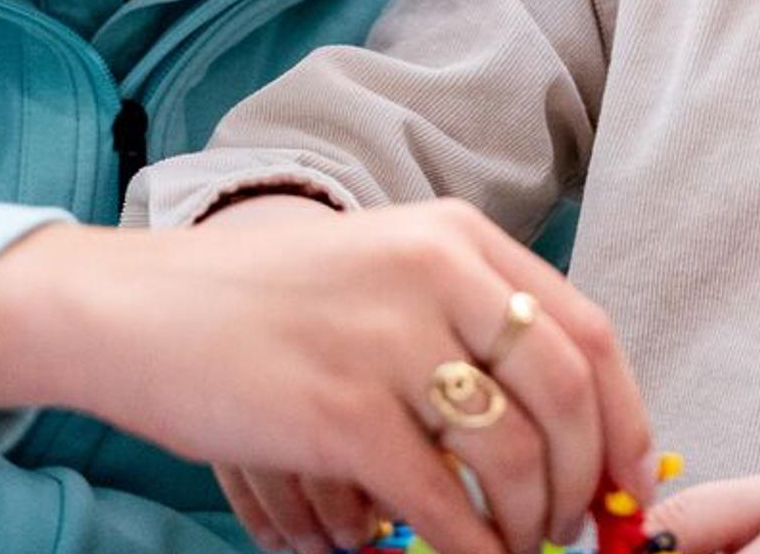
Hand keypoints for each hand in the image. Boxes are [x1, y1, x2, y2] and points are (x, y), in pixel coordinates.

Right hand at [0, 197, 653, 553]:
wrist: (131, 307)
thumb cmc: (262, 304)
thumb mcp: (381, 273)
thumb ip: (470, 325)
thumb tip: (568, 424)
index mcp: (456, 237)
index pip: (587, 333)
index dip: (623, 419)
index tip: (628, 480)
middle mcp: (435, 274)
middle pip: (566, 396)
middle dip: (585, 479)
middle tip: (574, 527)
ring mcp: (387, 341)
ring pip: (514, 454)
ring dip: (529, 519)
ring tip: (512, 544)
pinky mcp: (339, 411)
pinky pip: (442, 498)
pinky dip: (469, 543)